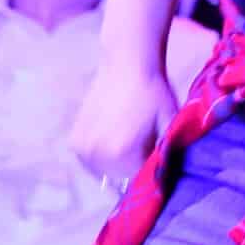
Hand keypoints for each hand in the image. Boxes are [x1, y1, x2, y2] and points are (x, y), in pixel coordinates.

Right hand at [71, 58, 177, 188]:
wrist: (127, 64)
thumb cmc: (154, 92)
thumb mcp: (169, 124)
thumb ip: (166, 155)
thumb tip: (164, 177)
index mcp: (122, 153)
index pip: (139, 181)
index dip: (151, 173)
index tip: (156, 161)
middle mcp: (98, 154)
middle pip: (120, 178)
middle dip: (132, 169)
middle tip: (143, 147)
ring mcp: (83, 148)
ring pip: (103, 172)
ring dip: (115, 165)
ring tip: (127, 141)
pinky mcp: (74, 140)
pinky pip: (90, 161)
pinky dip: (101, 156)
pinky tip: (113, 138)